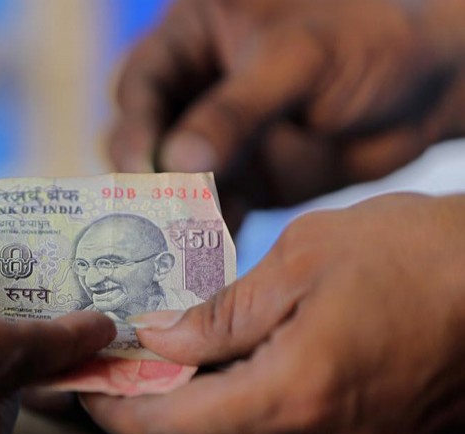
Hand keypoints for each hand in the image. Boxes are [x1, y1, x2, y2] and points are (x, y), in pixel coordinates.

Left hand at [84, 193, 464, 433]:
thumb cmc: (424, 253)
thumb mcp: (307, 257)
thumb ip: (220, 313)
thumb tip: (157, 340)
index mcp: (298, 397)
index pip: (171, 429)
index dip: (116, 409)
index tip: (82, 384)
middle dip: (144, 421)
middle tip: (113, 379)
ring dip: (190, 429)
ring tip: (161, 380)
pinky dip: (242, 432)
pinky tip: (228, 389)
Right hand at [109, 0, 464, 227]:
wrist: (431, 86)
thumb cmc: (369, 40)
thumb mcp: (298, 61)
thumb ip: (235, 109)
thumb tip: (176, 163)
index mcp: (194, 39)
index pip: (141, 86)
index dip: (136, 127)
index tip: (143, 169)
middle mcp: (195, 90)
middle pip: (145, 138)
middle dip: (148, 178)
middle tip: (156, 215)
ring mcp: (217, 139)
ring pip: (172, 181)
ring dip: (172, 215)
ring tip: (177, 247)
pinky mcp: (242, 180)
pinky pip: (211, 211)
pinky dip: (206, 235)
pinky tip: (206, 259)